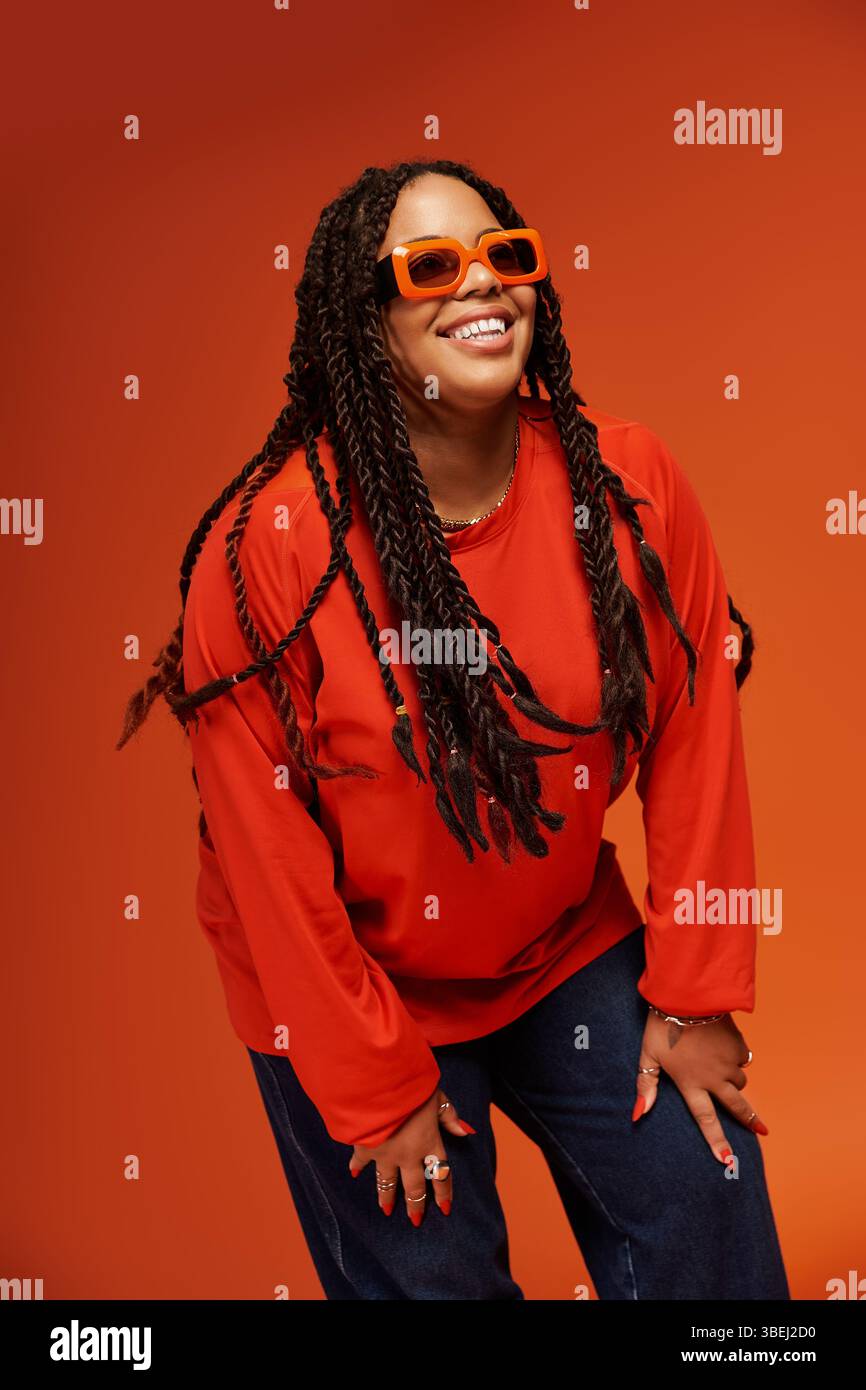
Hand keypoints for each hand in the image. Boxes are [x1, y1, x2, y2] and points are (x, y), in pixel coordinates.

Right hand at [348, 1087, 474, 1223]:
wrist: (379, 1085)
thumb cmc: (411, 1088)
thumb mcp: (437, 1096)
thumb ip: (450, 1115)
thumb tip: (464, 1132)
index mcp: (429, 1142)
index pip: (441, 1174)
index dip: (443, 1193)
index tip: (445, 1209)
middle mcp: (409, 1154)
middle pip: (414, 1186)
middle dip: (415, 1205)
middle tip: (415, 1220)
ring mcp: (386, 1154)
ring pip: (388, 1182)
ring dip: (387, 1196)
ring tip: (386, 1209)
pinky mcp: (365, 1147)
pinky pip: (360, 1161)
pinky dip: (356, 1166)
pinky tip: (353, 1174)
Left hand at [633, 1008, 767, 1164]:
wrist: (686, 995)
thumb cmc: (662, 1026)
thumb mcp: (648, 1055)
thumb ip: (645, 1085)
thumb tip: (638, 1114)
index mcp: (691, 1084)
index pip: (705, 1120)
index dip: (717, 1142)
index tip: (728, 1161)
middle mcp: (714, 1078)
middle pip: (737, 1106)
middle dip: (750, 1120)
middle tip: (762, 1131)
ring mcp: (729, 1062)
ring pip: (740, 1080)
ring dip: (734, 1079)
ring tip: (716, 1064)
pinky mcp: (738, 1045)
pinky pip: (743, 1057)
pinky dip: (736, 1056)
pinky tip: (722, 1045)